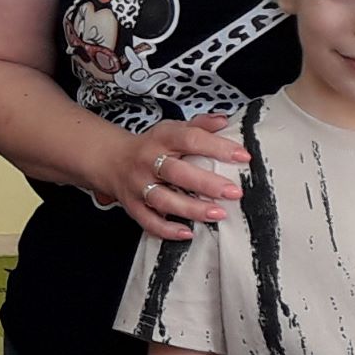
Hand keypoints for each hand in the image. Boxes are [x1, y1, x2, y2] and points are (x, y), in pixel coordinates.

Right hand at [100, 114, 249, 241]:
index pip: (190, 139)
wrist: (111, 159)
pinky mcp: (132, 205)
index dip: (217, 147)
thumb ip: (198, 126)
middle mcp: (148, 161)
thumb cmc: (151, 146)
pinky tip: (187, 233)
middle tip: (234, 192)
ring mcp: (139, 185)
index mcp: (161, 139)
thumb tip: (224, 121)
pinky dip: (166, 230)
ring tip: (218, 214)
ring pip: (164, 199)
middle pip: (176, 172)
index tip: (243, 156)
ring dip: (191, 209)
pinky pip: (148, 221)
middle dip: (207, 183)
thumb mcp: (172, 129)